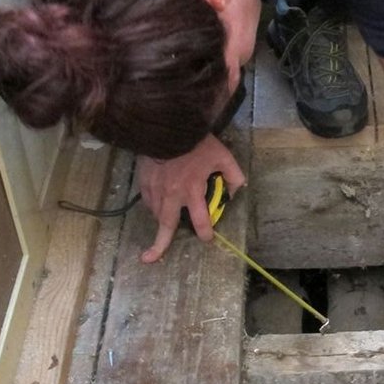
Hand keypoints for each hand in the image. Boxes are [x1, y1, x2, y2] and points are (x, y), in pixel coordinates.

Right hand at [136, 134, 245, 263]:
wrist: (168, 126)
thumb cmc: (197, 142)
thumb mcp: (222, 156)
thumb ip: (234, 174)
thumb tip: (239, 189)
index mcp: (192, 190)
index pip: (200, 220)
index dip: (205, 232)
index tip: (207, 237)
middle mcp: (171, 194)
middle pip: (165, 226)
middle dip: (159, 244)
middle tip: (151, 258)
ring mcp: (155, 188)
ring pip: (155, 213)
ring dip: (160, 221)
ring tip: (161, 228)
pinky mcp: (144, 180)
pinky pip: (148, 200)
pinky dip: (153, 205)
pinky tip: (158, 204)